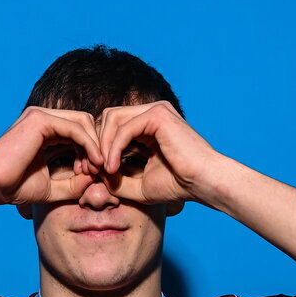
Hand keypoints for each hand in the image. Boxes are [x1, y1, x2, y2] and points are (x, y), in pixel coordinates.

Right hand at [0, 107, 104, 205]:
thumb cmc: (14, 187)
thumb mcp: (52, 187)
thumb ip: (74, 182)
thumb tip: (97, 176)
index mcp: (43, 131)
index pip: (78, 132)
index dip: (90, 152)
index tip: (92, 175)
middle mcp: (42, 118)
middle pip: (84, 123)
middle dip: (95, 146)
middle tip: (97, 171)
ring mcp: (41, 115)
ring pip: (83, 122)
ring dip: (94, 146)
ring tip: (94, 169)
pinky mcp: (41, 119)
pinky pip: (76, 128)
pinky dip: (89, 145)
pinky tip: (93, 163)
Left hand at [96, 101, 221, 205]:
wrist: (203, 184)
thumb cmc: (178, 186)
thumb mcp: (138, 185)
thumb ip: (116, 179)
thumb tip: (93, 173)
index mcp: (148, 126)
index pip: (112, 127)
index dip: (98, 149)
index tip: (92, 173)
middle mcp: (151, 113)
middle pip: (108, 118)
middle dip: (95, 144)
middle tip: (91, 170)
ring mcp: (156, 111)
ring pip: (112, 118)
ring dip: (102, 145)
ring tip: (103, 170)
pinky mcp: (158, 115)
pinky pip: (124, 128)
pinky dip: (114, 148)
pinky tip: (112, 168)